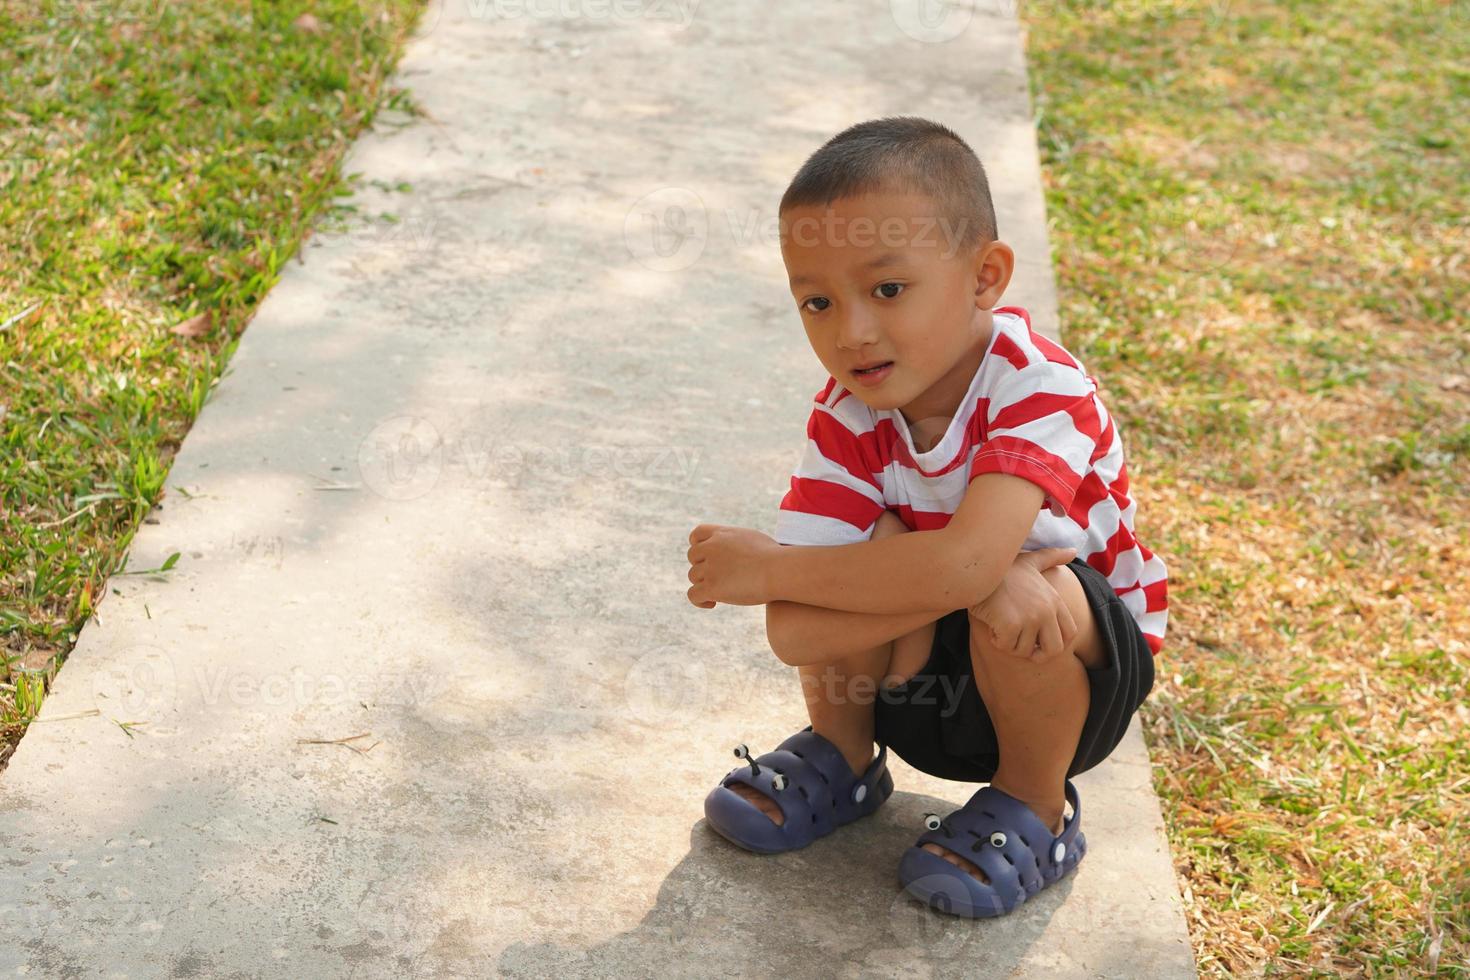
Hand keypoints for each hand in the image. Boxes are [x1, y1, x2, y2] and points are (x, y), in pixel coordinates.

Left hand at [686, 524, 779, 607]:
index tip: (705, 557)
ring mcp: (710, 568)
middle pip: (693, 556)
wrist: (779, 570)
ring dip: (704, 584)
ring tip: (720, 593)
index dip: (697, 545)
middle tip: (717, 578)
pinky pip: (693, 595)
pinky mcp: (711, 587)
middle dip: (702, 567)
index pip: (697, 534)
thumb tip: (734, 551)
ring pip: (693, 577)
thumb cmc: (775, 557)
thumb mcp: (754, 540)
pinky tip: (712, 603)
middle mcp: (712, 548)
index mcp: (722, 534)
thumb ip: (737, 542)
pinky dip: (700, 601)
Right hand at [969, 547, 1078, 662]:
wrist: (981, 567)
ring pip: (1025, 651)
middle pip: (1054, 650)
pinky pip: (1007, 647)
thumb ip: (1053, 557)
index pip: (1070, 634)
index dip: (1055, 643)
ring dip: (1011, 644)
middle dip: (1037, 655)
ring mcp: (1030, 618)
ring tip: (1002, 627)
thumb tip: (1073, 551)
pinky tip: (992, 625)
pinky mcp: (1011, 624)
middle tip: (1020, 645)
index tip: (1039, 642)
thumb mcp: (1031, 561)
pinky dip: (997, 640)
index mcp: (1055, 600)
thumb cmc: (1004, 567)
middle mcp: (1047, 610)